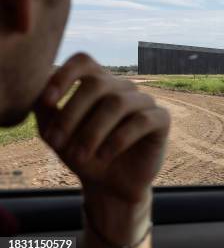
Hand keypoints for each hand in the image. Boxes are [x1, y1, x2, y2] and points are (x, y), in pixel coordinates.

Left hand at [34, 52, 169, 203]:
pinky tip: (105, 155)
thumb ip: (45, 110)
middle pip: (97, 83)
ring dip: (93, 131)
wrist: (110, 186)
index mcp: (98, 83)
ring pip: (118, 103)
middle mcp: (122, 87)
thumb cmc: (83, 154)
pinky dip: (119, 139)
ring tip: (79, 156)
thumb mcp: (55, 134)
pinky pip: (142, 120)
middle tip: (57, 144)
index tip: (48, 101)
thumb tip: (38, 90)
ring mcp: (144, 101)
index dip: (65, 75)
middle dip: (73, 114)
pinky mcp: (161, 119)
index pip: (84, 61)